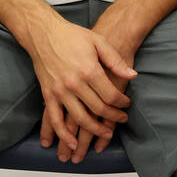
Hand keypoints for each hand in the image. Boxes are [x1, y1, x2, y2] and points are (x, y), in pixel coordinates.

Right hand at [27, 19, 136, 151]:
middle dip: (113, 117)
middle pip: (98, 109)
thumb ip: (115, 61)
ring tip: (106, 134)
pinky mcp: (48, 95)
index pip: (111, 95)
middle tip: (122, 119)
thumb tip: (133, 75)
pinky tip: (73, 143)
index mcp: (89, 70)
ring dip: (94, 131)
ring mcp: (60, 91)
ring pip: (79, 119)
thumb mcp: (98, 42)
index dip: (121, 103)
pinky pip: (55, 120)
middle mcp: (74, 84)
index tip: (126, 104)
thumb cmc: (73, 36)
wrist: (44, 33)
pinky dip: (64, 134)